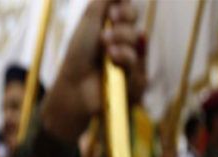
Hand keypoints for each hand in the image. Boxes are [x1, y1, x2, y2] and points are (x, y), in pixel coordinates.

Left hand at [42, 1, 138, 141]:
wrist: (75, 84)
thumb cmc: (78, 53)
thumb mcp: (89, 20)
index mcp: (113, 30)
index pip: (130, 14)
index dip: (126, 10)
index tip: (112, 13)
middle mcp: (123, 45)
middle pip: (136, 25)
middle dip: (123, 27)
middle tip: (105, 35)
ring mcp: (130, 64)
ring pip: (139, 44)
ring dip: (122, 42)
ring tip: (106, 50)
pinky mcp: (135, 81)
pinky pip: (142, 63)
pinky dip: (126, 59)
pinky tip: (113, 60)